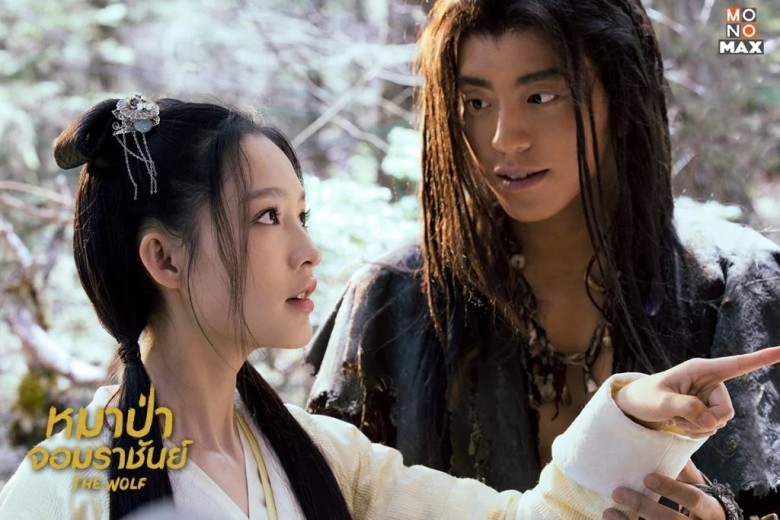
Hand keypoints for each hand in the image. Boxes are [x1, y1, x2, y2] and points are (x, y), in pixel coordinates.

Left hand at [603, 461, 725, 519]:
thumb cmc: (702, 506)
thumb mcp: (700, 489)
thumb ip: (686, 471)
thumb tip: (666, 441)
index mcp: (711, 510)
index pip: (694, 499)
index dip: (671, 489)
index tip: (647, 477)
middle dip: (644, 507)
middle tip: (618, 492)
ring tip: (609, 511)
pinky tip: (611, 519)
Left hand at [613, 345, 779, 436]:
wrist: (636, 406)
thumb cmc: (644, 398)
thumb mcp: (659, 403)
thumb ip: (685, 409)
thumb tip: (710, 420)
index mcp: (700, 369)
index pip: (737, 364)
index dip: (761, 358)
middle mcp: (709, 381)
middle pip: (726, 410)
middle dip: (705, 421)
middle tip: (679, 419)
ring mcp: (708, 396)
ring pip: (721, 421)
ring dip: (698, 428)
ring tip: (676, 419)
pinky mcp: (706, 409)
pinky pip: (713, 428)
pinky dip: (697, 432)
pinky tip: (680, 425)